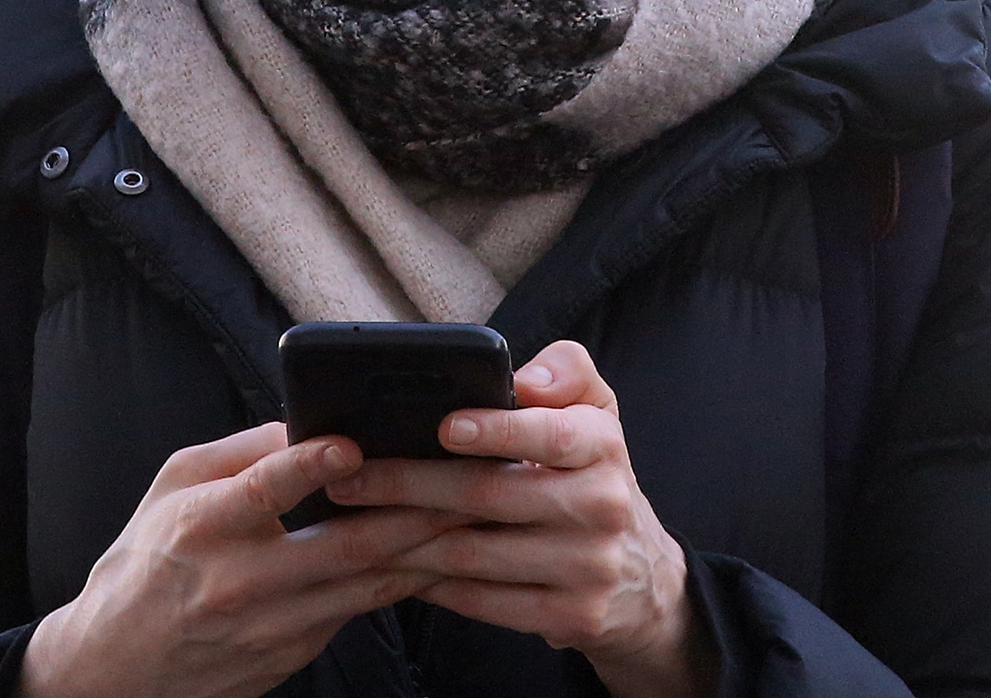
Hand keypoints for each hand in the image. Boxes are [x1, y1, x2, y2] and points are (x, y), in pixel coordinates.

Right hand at [19, 421, 462, 697]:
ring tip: (470, 517)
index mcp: (202, 526)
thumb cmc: (147, 561)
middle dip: (410, 511)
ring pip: (366, 585)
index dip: (307, 465)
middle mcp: (240, 579)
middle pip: (342, 544)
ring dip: (423, 551)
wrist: (121, 665)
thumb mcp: (171, 487)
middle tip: (460, 480)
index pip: (261, 490)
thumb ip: (238, 453)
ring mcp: (273, 624)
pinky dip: (399, 582)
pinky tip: (434, 557)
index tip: (351, 443)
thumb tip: (302, 421)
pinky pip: (358, 611)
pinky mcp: (295, 652)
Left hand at [324, 340, 715, 697]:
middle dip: (409, 484)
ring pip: (476, 554)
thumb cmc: (590, 475)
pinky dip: (433, 585)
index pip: (551, 433)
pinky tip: (396, 566)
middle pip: (489, 494)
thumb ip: (566, 373)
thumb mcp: (594, 413)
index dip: (497, 430)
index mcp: (602, 445)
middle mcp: (602, 506)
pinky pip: (485, 603)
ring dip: (405, 539)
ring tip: (353, 521)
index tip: (443, 424)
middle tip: (348, 476)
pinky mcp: (572, 617)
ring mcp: (589, 568)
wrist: (642, 578)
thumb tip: (523, 381)